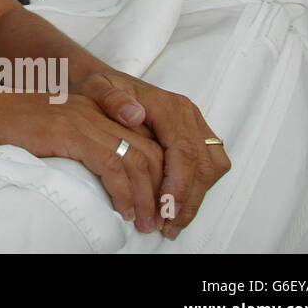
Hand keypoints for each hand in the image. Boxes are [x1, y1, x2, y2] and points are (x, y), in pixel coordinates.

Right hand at [0, 83, 165, 232]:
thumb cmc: (4, 127)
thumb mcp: (52, 131)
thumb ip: (79, 143)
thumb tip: (102, 180)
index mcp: (92, 108)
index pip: (145, 139)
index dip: (160, 173)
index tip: (158, 203)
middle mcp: (94, 110)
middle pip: (150, 149)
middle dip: (161, 189)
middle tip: (158, 219)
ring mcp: (82, 119)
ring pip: (137, 160)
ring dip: (147, 197)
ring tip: (145, 222)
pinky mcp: (69, 132)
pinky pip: (113, 165)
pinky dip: (125, 192)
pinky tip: (124, 210)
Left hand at [79, 71, 230, 239]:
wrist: (104, 80)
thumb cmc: (99, 88)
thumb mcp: (96, 88)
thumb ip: (111, 100)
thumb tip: (133, 116)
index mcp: (166, 104)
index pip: (183, 149)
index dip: (178, 184)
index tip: (165, 209)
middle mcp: (186, 113)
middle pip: (202, 163)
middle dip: (188, 199)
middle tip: (168, 227)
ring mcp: (193, 123)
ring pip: (211, 166)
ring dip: (196, 197)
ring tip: (173, 222)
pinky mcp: (195, 133)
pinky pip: (209, 164)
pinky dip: (198, 188)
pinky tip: (177, 204)